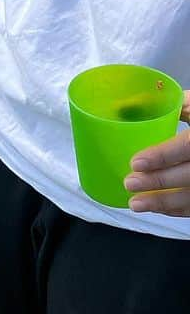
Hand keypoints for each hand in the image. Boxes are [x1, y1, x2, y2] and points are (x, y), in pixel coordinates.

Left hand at [123, 89, 189, 215]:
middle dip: (158, 181)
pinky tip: (157, 207)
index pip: (188, 147)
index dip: (162, 156)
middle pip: (189, 175)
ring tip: (136, 203)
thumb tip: (136, 106)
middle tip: (130, 183)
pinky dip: (177, 209)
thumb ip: (178, 105)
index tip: (136, 162)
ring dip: (164, 202)